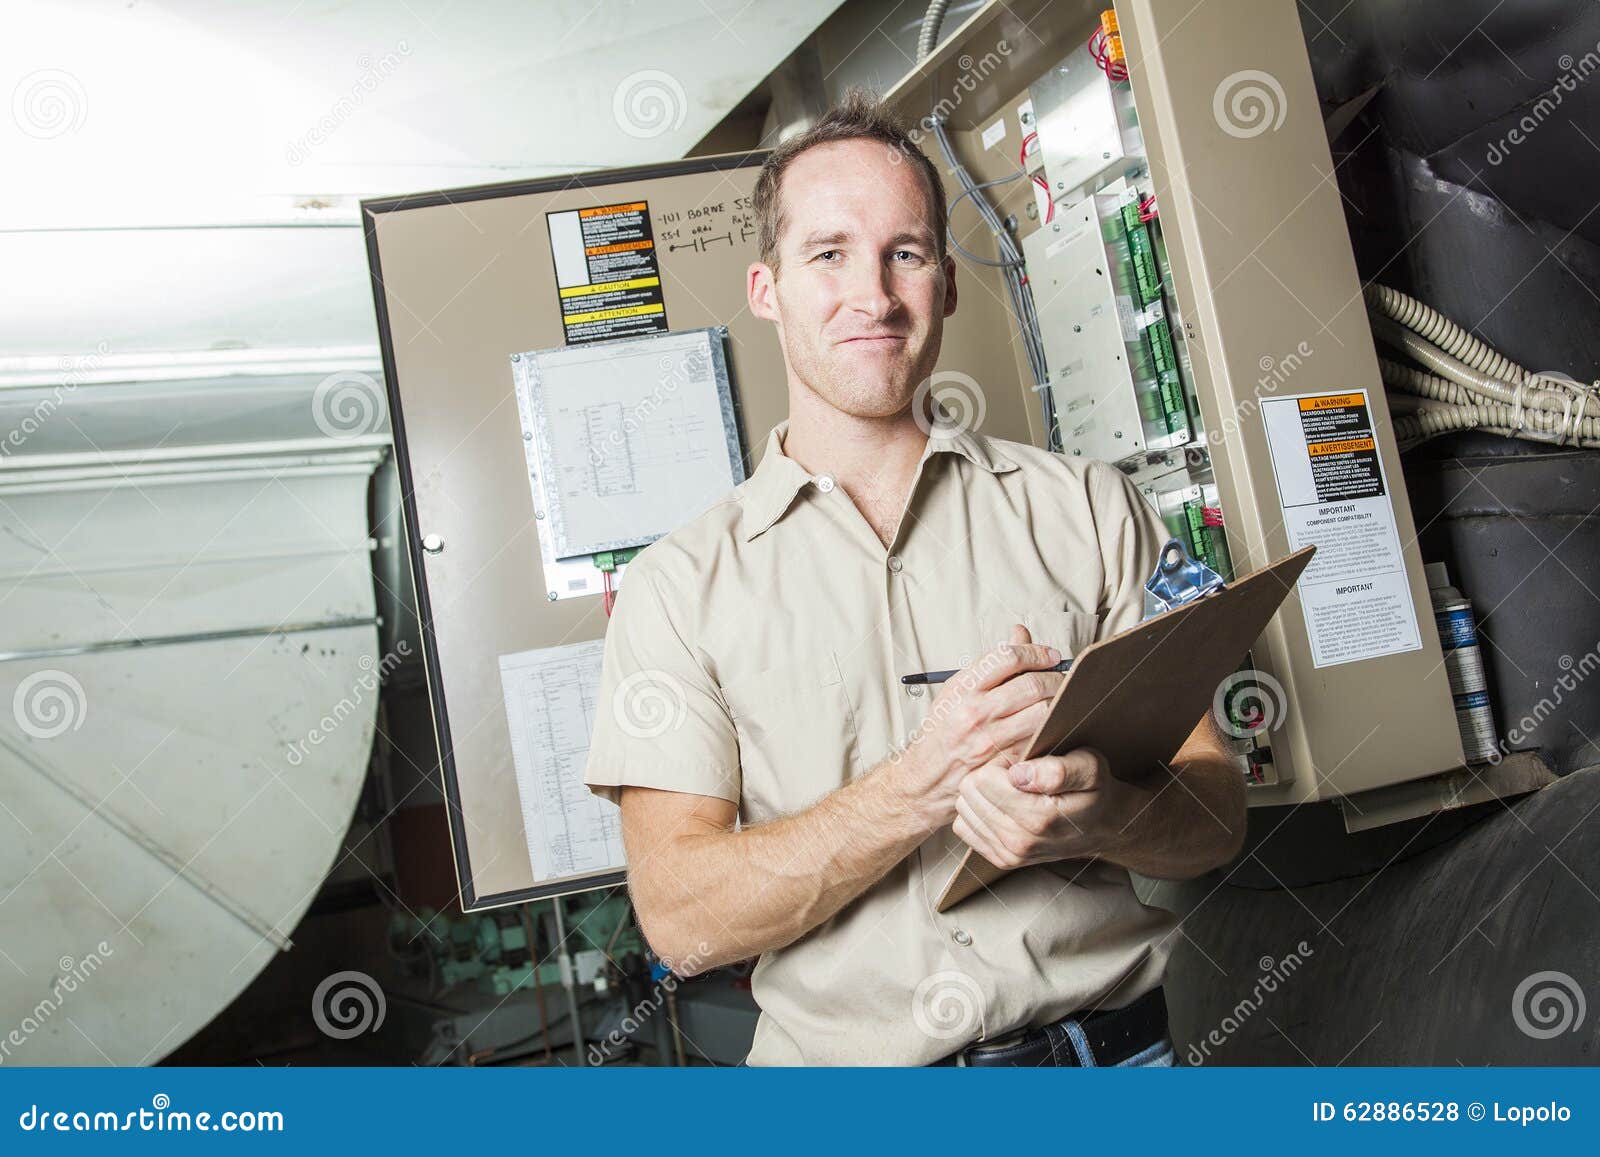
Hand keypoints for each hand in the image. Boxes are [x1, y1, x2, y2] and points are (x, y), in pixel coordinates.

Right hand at [895, 624, 1064, 824]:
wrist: (924, 778)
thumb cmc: (941, 732)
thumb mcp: (957, 690)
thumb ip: (991, 663)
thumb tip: (1020, 633)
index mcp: (963, 688)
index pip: (1007, 657)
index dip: (1036, 652)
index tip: (1050, 656)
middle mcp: (975, 712)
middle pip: (1032, 684)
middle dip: (1056, 677)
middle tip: (1062, 678)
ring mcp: (991, 740)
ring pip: (1042, 712)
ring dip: (1059, 703)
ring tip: (1060, 700)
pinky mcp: (1004, 763)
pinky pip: (1039, 738)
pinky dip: (1051, 728)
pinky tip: (1052, 724)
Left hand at [952, 747, 1137, 869]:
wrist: (1105, 826)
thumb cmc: (1095, 790)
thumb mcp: (1089, 768)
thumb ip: (1058, 770)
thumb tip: (1018, 775)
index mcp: (1039, 818)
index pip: (983, 779)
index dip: (999, 763)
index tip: (1020, 764)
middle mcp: (1020, 842)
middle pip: (970, 793)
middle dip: (988, 777)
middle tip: (1014, 777)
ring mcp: (1009, 854)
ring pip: (964, 808)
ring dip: (982, 795)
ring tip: (1010, 792)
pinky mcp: (1001, 860)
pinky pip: (964, 827)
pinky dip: (978, 813)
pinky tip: (1002, 807)